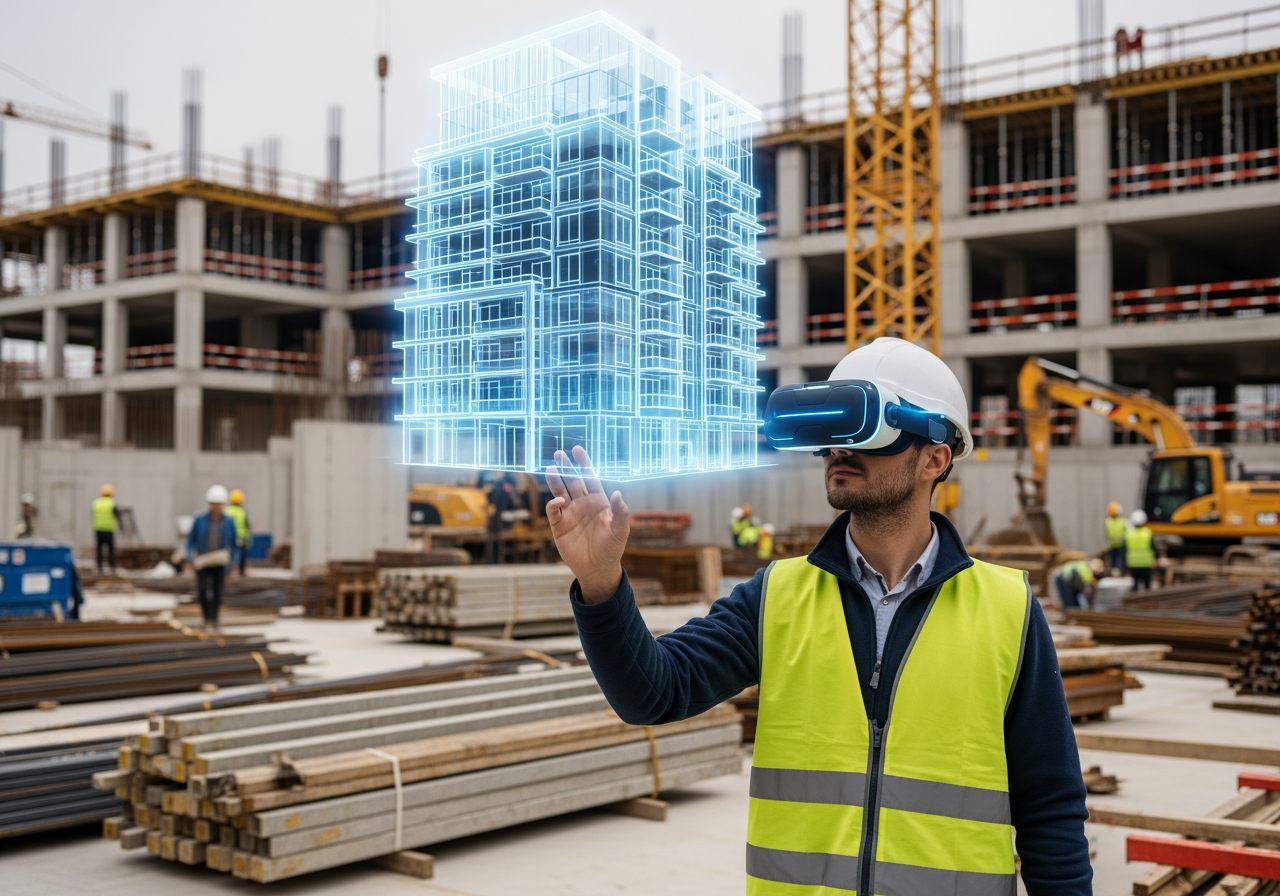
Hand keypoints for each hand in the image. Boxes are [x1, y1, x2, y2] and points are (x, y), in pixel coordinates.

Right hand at [545, 446, 629, 603]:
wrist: (597, 569)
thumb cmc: (612, 548)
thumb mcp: (620, 530)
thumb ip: (621, 512)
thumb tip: (618, 493)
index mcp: (598, 501)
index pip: (589, 477)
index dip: (583, 463)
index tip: (577, 449)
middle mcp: (583, 504)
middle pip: (572, 481)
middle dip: (566, 467)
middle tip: (559, 453)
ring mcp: (570, 514)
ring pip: (560, 492)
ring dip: (555, 480)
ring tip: (550, 468)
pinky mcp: (559, 526)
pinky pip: (553, 510)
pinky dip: (553, 504)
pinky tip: (559, 501)